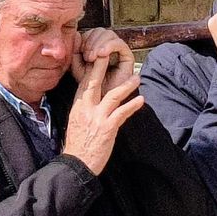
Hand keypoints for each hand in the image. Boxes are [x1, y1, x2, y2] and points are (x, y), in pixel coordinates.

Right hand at [63, 55, 143, 174]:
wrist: (77, 164)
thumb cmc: (77, 143)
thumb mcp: (75, 120)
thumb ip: (83, 106)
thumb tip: (90, 96)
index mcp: (78, 105)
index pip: (84, 81)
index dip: (91, 67)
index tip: (98, 54)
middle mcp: (86, 108)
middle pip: (94, 82)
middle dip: (102, 65)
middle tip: (111, 51)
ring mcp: (97, 118)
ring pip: (112, 95)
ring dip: (126, 85)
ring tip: (137, 77)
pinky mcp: (107, 129)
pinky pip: (122, 114)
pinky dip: (132, 106)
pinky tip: (141, 100)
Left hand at [71, 28, 134, 90]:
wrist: (102, 101)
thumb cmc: (90, 86)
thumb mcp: (78, 67)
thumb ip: (75, 52)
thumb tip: (78, 34)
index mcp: (97, 46)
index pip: (92, 32)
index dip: (85, 38)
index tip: (79, 51)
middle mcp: (109, 46)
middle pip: (101, 30)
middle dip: (91, 41)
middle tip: (86, 56)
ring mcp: (119, 51)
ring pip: (109, 34)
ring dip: (98, 43)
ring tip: (92, 57)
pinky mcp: (128, 57)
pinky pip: (119, 43)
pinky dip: (109, 46)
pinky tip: (101, 54)